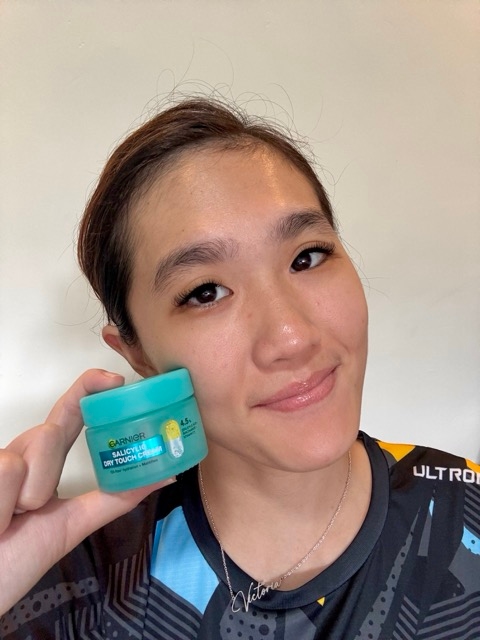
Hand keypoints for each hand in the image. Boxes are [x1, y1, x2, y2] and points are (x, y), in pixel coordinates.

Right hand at [0, 369, 173, 614]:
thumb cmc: (18, 558)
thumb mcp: (71, 525)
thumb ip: (115, 498)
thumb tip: (167, 475)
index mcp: (43, 459)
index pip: (68, 413)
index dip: (89, 388)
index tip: (115, 380)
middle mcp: (19, 452)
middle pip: (49, 432)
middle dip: (43, 480)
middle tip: (27, 513)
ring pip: (28, 456)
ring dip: (23, 498)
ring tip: (6, 521)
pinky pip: (7, 472)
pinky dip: (2, 506)